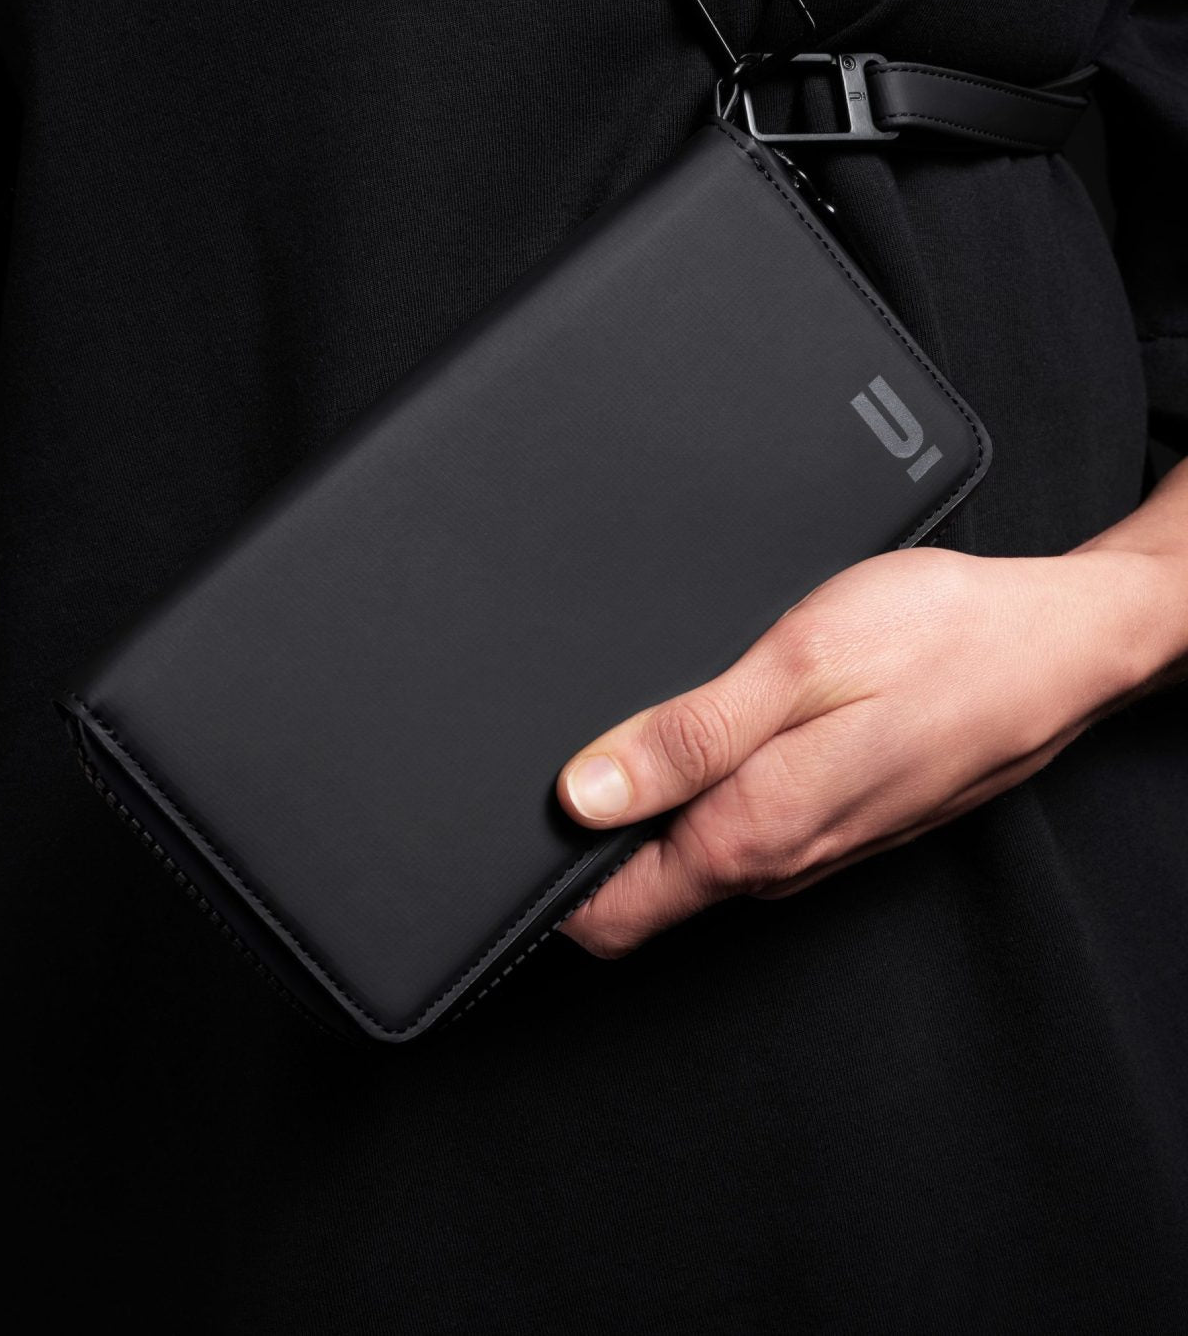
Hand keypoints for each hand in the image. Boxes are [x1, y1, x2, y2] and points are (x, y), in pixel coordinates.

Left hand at [556, 501, 1187, 957]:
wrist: (1059, 646)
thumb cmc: (940, 640)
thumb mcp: (796, 665)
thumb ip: (685, 736)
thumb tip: (580, 793)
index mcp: (754, 829)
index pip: (611, 916)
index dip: (541, 891)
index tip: (496, 839)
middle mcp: (780, 859)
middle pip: (643, 892)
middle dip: (579, 852)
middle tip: (536, 775)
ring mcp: (816, 845)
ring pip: (692, 861)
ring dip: (638, 819)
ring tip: (607, 746)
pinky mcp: (841, 818)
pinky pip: (743, 833)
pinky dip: (696, 802)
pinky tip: (694, 740)